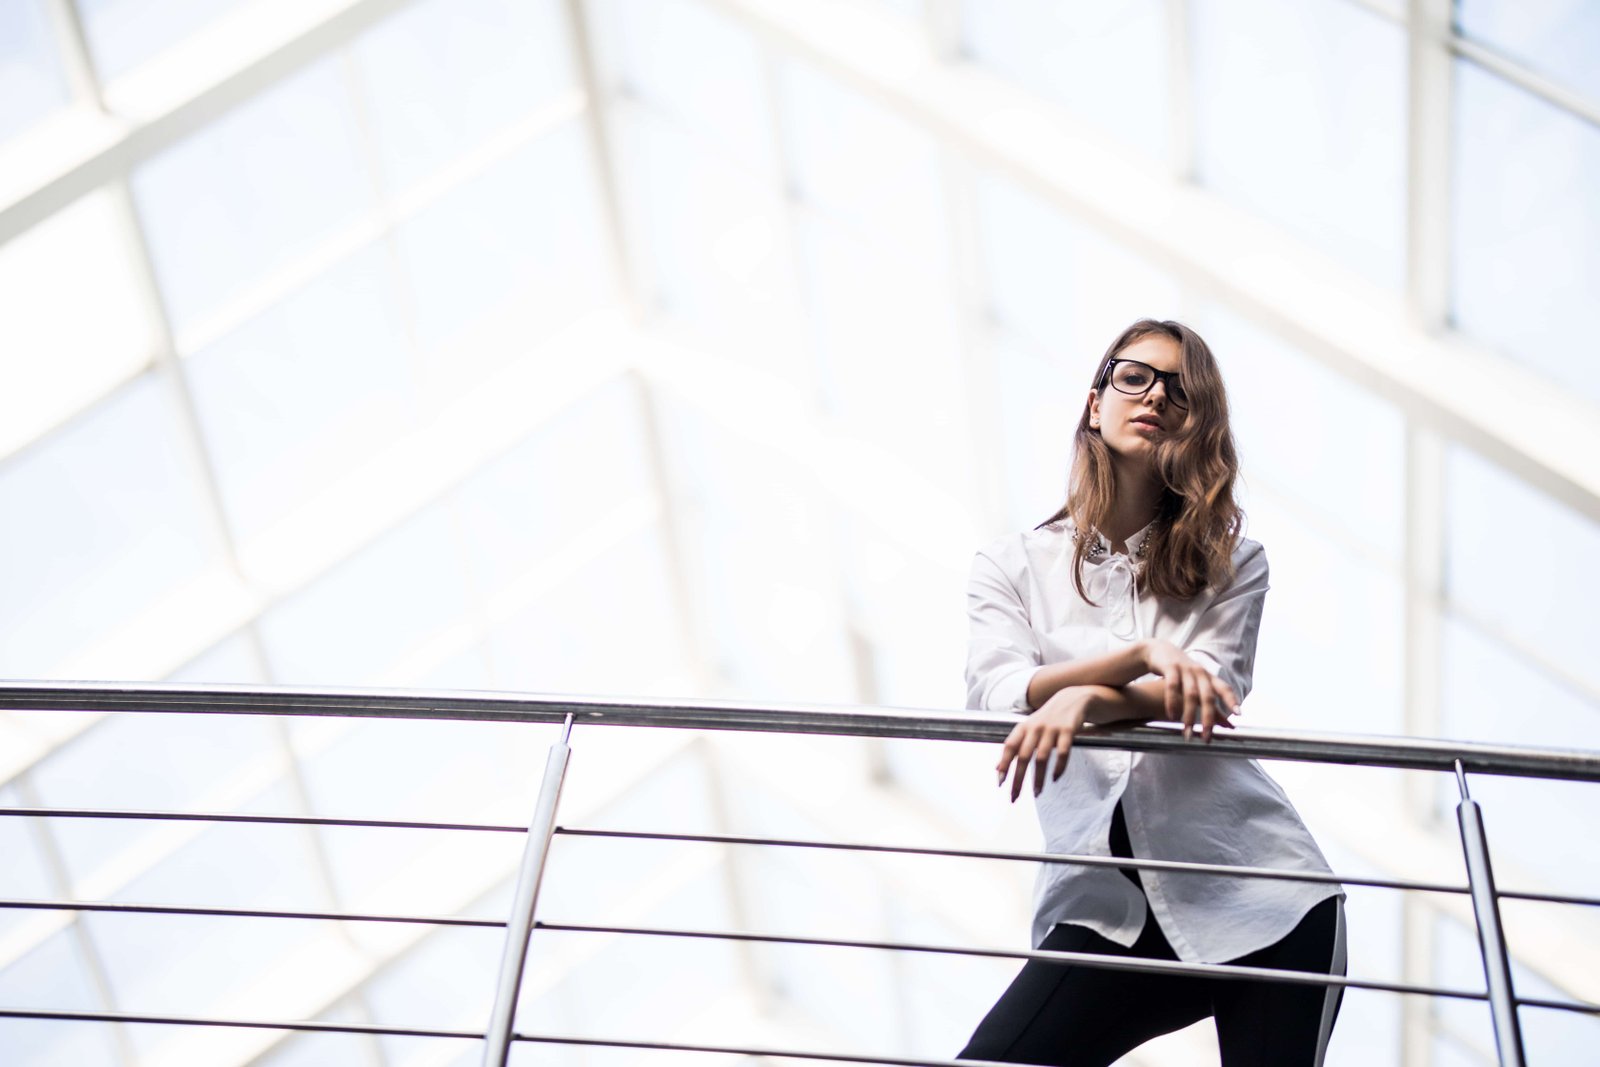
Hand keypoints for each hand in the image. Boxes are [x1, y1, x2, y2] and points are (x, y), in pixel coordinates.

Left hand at [996, 687, 1099, 801]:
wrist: (1073, 698)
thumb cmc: (1047, 718)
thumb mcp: (1028, 729)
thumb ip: (1013, 747)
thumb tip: (995, 768)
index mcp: (1023, 728)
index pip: (1009, 747)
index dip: (1003, 765)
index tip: (1000, 783)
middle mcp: (1035, 728)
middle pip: (1023, 756)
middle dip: (1018, 779)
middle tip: (1015, 797)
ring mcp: (1052, 728)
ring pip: (1042, 757)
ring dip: (1038, 778)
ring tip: (1037, 793)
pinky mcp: (1068, 730)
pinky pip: (1063, 752)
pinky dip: (1059, 767)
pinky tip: (1055, 778)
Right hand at [1141, 639, 1239, 742]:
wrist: (1158, 650)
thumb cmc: (1182, 672)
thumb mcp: (1198, 687)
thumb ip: (1213, 706)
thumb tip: (1230, 726)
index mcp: (1209, 678)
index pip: (1224, 689)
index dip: (1232, 700)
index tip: (1238, 715)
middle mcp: (1200, 673)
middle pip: (1208, 696)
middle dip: (1208, 718)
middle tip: (1206, 737)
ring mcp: (1185, 669)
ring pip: (1191, 694)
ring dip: (1189, 715)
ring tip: (1187, 733)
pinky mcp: (1170, 668)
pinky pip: (1172, 687)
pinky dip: (1173, 702)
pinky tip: (1172, 716)